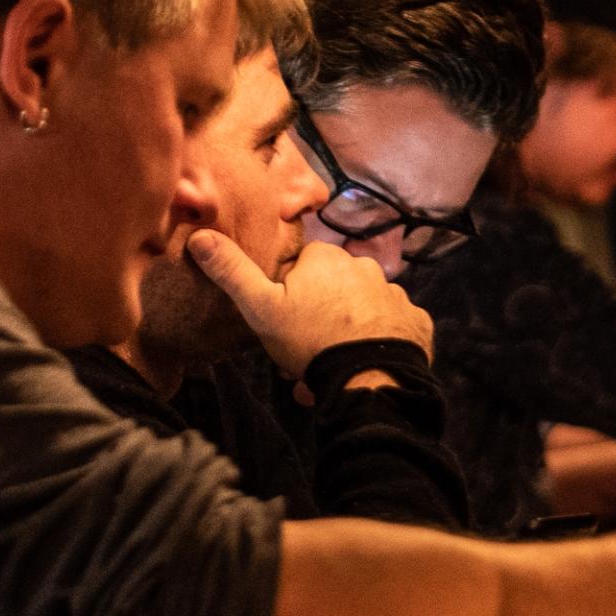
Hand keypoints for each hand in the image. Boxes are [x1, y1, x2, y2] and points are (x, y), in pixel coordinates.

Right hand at [187, 230, 433, 378]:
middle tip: (304, 352)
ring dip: (347, 331)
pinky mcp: (416, 321)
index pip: (301, 266)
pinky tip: (365, 363)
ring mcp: (395, 294)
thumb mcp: (261, 308)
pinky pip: (393, 327)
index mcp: (327, 258)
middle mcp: (365, 267)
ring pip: (361, 309)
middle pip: (332, 288)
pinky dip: (380, 341)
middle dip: (318, 315)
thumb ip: (232, 273)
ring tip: (332, 365)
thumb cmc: (310, 340)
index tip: (282, 321)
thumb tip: (199, 237)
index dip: (288, 293)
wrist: (370, 378)